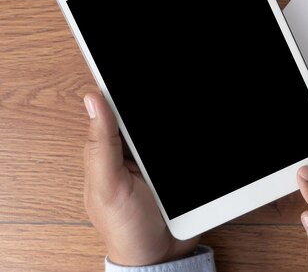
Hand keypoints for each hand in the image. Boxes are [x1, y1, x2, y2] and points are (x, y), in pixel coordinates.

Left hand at [82, 93, 199, 265]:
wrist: (160, 257)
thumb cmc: (125, 229)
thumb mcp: (109, 186)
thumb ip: (100, 144)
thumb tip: (94, 100)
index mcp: (108, 149)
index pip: (115, 107)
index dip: (123, 87)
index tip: (134, 65)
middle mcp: (131, 149)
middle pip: (143, 114)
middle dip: (151, 106)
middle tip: (158, 134)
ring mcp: (155, 159)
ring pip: (164, 129)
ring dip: (175, 120)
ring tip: (169, 148)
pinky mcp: (175, 169)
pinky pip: (185, 146)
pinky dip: (195, 143)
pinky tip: (203, 142)